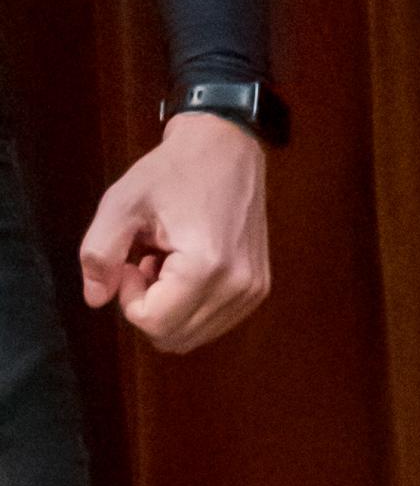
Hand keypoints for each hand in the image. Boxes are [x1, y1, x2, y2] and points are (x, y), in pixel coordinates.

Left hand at [79, 111, 269, 351]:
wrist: (226, 147)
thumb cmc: (175, 170)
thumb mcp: (122, 202)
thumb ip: (99, 253)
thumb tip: (96, 299)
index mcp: (206, 265)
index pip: (154, 323)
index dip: (129, 299)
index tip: (132, 259)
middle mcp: (237, 285)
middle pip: (174, 338)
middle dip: (148, 308)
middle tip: (144, 263)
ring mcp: (252, 290)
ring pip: (193, 337)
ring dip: (169, 310)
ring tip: (166, 264)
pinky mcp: (257, 290)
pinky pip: (212, 324)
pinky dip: (190, 307)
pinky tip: (185, 269)